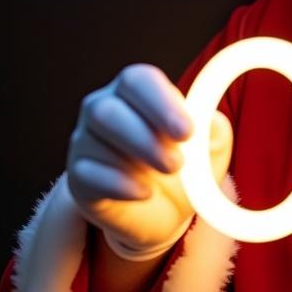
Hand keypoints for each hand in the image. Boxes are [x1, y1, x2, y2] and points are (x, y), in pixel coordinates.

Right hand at [66, 63, 232, 258]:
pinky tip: (144, 193)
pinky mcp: (78, 179)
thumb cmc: (187, 165)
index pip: (137, 80)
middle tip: (178, 162)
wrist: (167, 211)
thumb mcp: (211, 145)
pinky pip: (86, 175)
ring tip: (169, 172)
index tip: (186, 132)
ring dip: (136, 158)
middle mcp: (102, 110)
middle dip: (145, 136)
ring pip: (93, 140)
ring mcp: (85, 143)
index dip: (161, 103)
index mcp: (136, 91)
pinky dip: (119, 185)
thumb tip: (209, 119)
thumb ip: (213, 127)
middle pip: (106, 109)